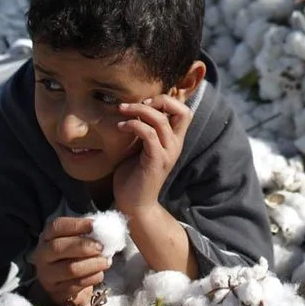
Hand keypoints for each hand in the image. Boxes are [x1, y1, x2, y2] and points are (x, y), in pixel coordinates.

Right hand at [32, 216, 108, 305]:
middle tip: (101, 247)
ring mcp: (47, 275)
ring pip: (70, 269)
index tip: (94, 225)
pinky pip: (76, 285)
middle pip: (58, 247)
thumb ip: (86, 233)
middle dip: (83, 246)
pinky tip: (100, 274)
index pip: (56, 226)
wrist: (69, 283)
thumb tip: (103, 228)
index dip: (76, 225)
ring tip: (105, 261)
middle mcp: (42, 255)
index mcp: (47, 236)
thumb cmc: (74, 255)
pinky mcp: (57, 292)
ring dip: (92, 264)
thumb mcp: (76, 240)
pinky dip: (92, 278)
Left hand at [112, 94, 192, 216]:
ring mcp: (167, 153)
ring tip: (122, 111)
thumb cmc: (134, 176)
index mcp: (174, 140)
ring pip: (161, 120)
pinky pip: (149, 135)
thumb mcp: (140, 148)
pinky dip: (134, 125)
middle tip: (139, 103)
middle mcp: (175, 145)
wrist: (134, 205)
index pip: (184, 111)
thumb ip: (144, 131)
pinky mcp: (155, 161)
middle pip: (183, 111)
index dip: (167, 100)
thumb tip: (133, 108)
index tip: (145, 102)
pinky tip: (121, 127)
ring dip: (139, 110)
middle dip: (161, 100)